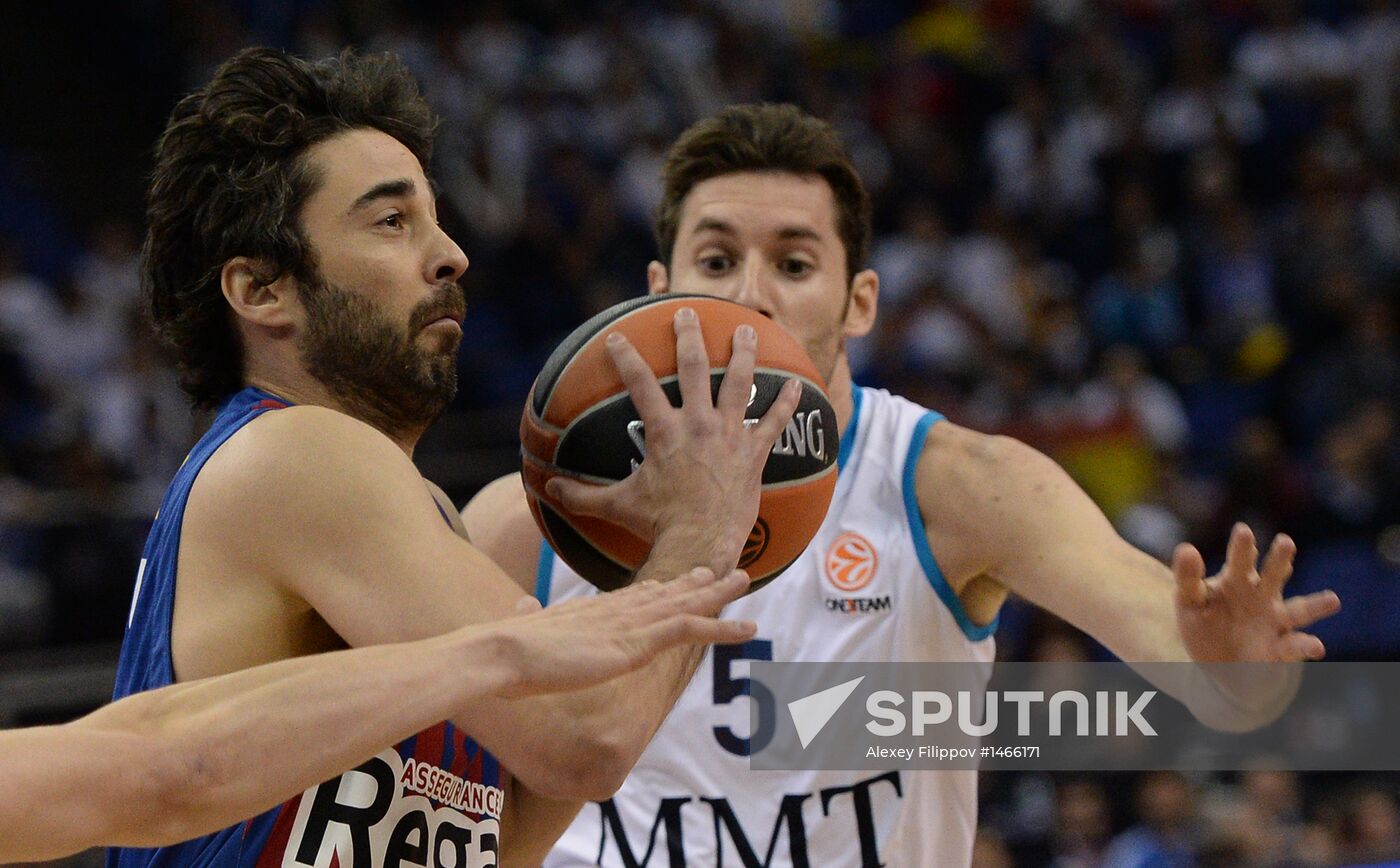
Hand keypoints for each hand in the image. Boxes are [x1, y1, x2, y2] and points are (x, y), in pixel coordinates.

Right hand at [488, 567, 756, 697]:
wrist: (502, 651)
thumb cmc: (505, 649)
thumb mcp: (522, 626)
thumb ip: (527, 615)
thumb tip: (520, 605)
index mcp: (591, 610)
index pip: (634, 596)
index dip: (659, 588)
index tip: (678, 580)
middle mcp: (616, 610)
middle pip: (664, 592)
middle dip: (694, 582)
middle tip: (721, 571)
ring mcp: (629, 624)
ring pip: (684, 604)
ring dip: (718, 594)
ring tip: (745, 580)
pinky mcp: (636, 641)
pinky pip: (689, 629)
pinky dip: (722, 627)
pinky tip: (748, 630)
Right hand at [545, 306, 800, 571]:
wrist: (701, 543)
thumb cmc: (658, 524)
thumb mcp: (617, 505)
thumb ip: (582, 495)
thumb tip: (547, 490)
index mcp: (664, 432)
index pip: (640, 384)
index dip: (626, 357)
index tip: (618, 337)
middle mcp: (698, 425)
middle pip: (693, 369)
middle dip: (689, 337)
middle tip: (687, 314)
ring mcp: (730, 436)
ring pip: (739, 384)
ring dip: (743, 354)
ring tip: (747, 330)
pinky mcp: (754, 453)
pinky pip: (774, 422)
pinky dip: (787, 403)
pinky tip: (800, 384)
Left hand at [1174, 523, 1340, 662]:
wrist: (1217, 662)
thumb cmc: (1203, 621)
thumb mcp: (1189, 600)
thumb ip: (1187, 577)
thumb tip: (1186, 548)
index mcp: (1237, 579)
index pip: (1240, 560)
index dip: (1242, 547)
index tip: (1243, 532)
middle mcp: (1261, 595)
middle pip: (1273, 575)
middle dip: (1279, 559)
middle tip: (1285, 542)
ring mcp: (1274, 621)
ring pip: (1298, 610)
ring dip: (1316, 605)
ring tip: (1333, 600)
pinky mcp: (1281, 649)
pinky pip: (1296, 647)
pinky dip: (1307, 646)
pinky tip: (1316, 646)